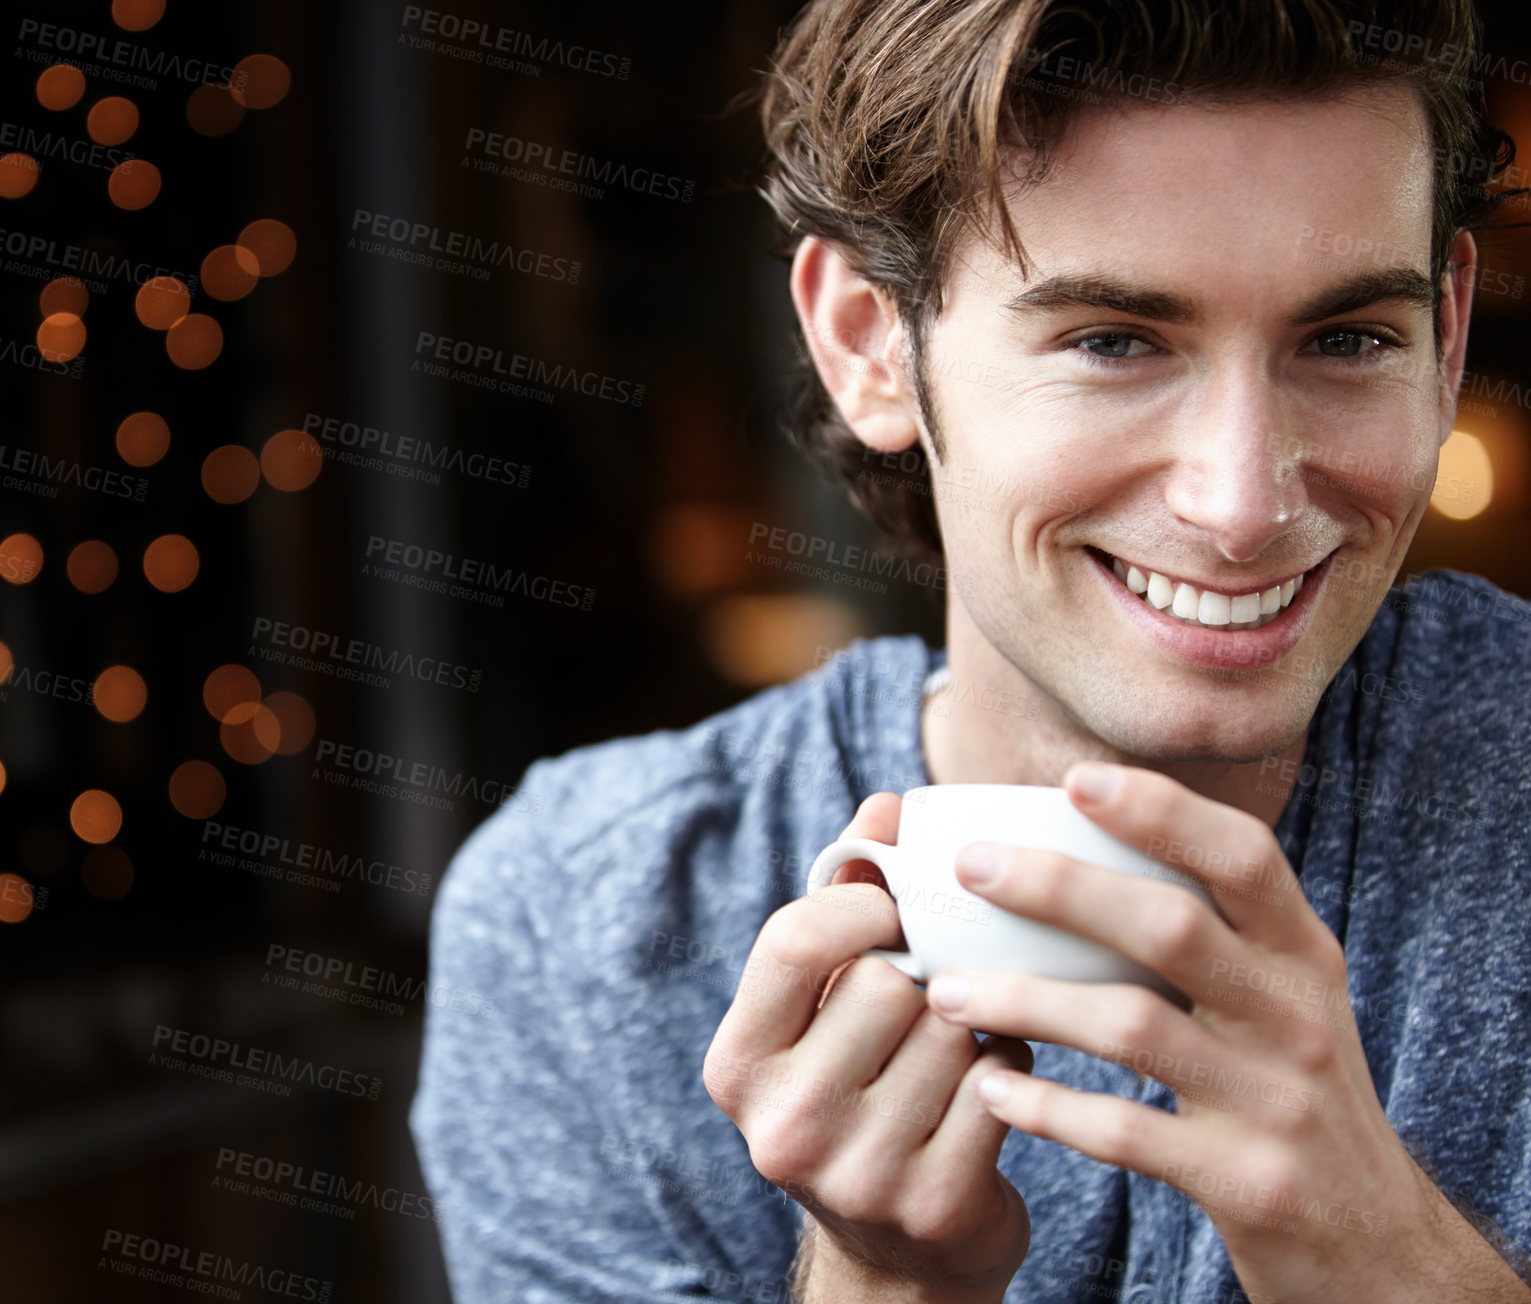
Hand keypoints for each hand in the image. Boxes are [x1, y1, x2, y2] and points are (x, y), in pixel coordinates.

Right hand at [703, 793, 1032, 1303]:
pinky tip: (990, 1078)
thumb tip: (887, 806)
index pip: (794, 941)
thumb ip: (846, 900)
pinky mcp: (934, 1205)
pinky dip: (1008, 1064)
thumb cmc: (855, 1085)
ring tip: (960, 1036)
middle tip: (930, 990)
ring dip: (972, 1018)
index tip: (893, 905)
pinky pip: (999, 1082)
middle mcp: (782, 1125)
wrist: (892, 1251)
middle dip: (921, 975)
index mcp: (737, 1064)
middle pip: (885, 982)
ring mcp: (856, 1173)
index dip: (859, 903)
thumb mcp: (823, 1005)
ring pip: (950, 1027)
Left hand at [922, 762, 1530, 1302]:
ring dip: (1028, 1001)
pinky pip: (1128, 1133)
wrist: (1373, 1239)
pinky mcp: (1247, 1182)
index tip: (1076, 779)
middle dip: (1062, 888)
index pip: (1244, 856)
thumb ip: (1201, 932)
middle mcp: (1297, 1015)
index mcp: (1302, 954)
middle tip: (973, 867)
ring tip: (945, 989)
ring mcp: (1275, 1101)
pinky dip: (1050, 1108)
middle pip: (1172, 927)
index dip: (1162, 810)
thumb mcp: (1274, 998)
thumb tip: (1068, 847)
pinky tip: (993, 1086)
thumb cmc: (1284, 1088)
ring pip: (1133, 1028)